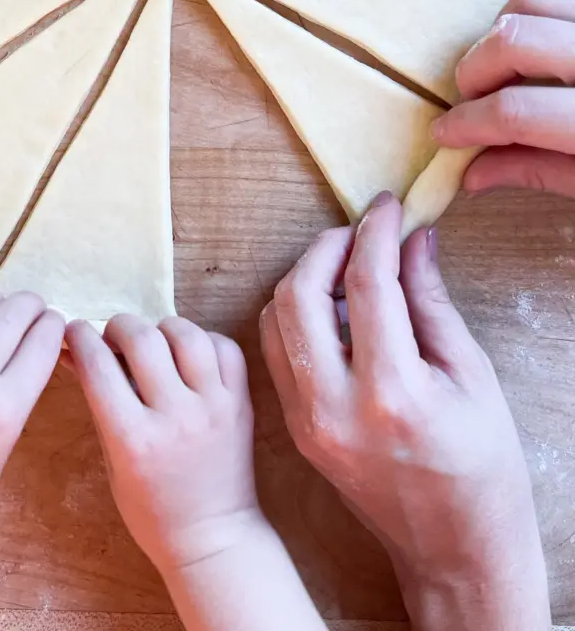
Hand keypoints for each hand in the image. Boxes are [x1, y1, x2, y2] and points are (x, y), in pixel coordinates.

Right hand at [65, 316, 258, 573]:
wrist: (212, 535)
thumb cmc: (150, 509)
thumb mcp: (112, 459)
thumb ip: (97, 402)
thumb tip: (74, 351)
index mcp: (134, 440)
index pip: (99, 367)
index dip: (81, 338)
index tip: (76, 330)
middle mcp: (176, 416)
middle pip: (143, 339)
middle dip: (120, 327)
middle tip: (115, 337)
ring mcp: (214, 405)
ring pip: (187, 334)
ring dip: (163, 328)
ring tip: (155, 342)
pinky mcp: (240, 401)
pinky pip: (225, 347)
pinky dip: (203, 340)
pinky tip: (189, 354)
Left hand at [260, 194, 549, 630]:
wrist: (453, 549)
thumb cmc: (481, 467)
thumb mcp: (472, 376)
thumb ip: (431, 302)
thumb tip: (412, 241)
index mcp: (392, 393)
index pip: (366, 285)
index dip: (374, 233)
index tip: (385, 206)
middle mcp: (335, 406)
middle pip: (299, 294)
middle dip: (326, 248)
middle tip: (359, 232)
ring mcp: (306, 421)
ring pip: (275, 319)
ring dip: (303, 277)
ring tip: (345, 266)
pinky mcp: (296, 429)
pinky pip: (275, 352)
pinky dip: (293, 314)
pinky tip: (328, 307)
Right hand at [432, 0, 574, 197]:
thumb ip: (539, 170)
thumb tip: (472, 173)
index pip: (515, 112)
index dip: (468, 125)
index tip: (444, 135)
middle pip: (513, 41)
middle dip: (476, 71)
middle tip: (471, 98)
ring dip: (502, 30)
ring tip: (503, 65)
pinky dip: (539, 3)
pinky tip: (539, 37)